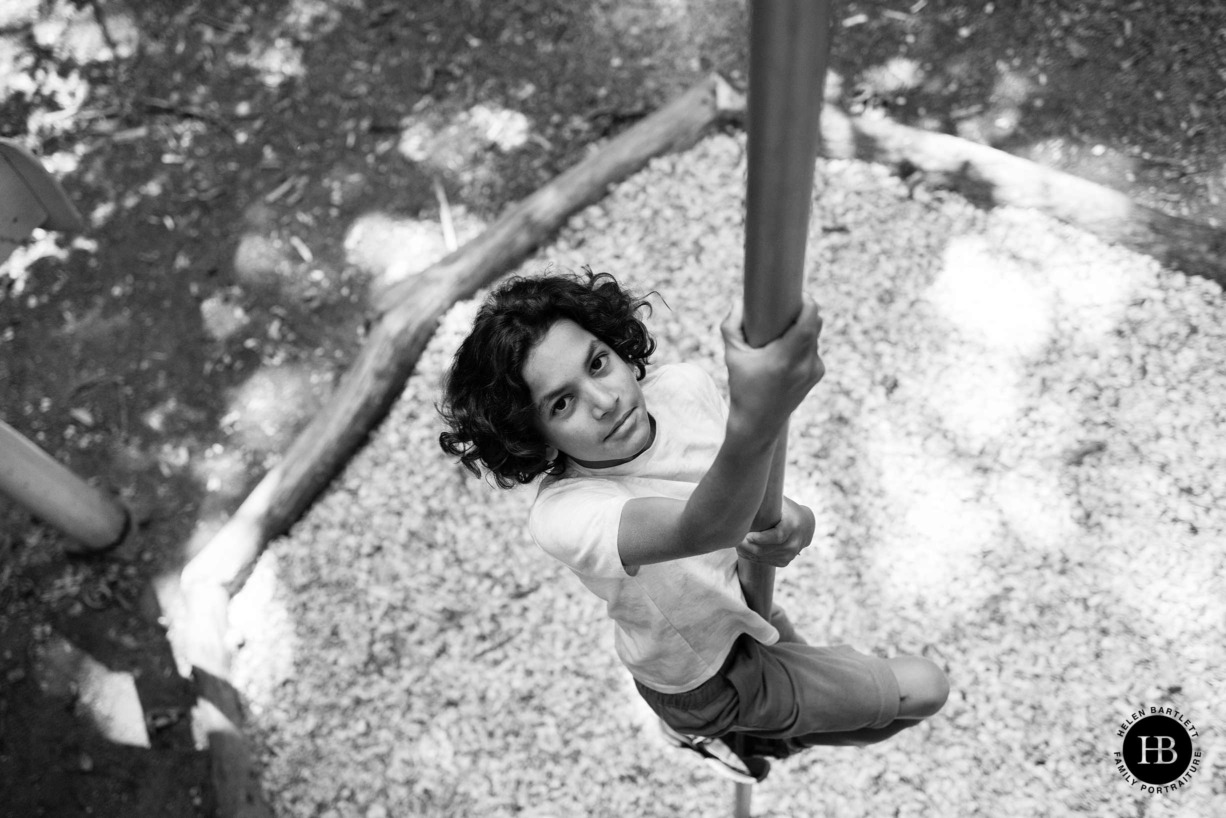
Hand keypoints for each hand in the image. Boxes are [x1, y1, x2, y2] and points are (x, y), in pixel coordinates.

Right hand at [721, 296, 824, 441]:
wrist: (757, 424)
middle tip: (785, 308)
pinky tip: (787, 348)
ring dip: (803, 328)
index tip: (795, 295)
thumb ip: (731, 327)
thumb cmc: (742, 388)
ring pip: (815, 337)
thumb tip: (739, 302)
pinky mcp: (817, 375)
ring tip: (783, 329)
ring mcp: (814, 370)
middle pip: (815, 324)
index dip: (807, 302)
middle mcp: (805, 364)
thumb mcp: (732, 357)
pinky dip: (803, 344)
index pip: (810, 319)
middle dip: (803, 312)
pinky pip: (814, 350)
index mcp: (787, 357)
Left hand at [736, 496, 815, 567]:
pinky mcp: (784, 561)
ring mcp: (789, 554)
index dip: (760, 538)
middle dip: (746, 545)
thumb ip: (768, 499)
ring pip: (762, 557)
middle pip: (765, 549)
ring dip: (745, 551)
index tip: (746, 535)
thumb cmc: (787, 509)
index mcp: (792, 526)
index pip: (776, 536)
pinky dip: (751, 556)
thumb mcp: (781, 502)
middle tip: (732, 538)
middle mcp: (793, 543)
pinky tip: (742, 549)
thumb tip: (747, 490)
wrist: (806, 525)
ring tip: (734, 541)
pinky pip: (764, 562)